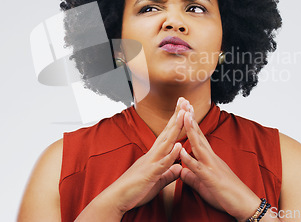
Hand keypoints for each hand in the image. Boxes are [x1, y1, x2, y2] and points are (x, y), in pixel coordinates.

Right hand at [104, 98, 189, 214]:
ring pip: (165, 143)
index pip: (167, 135)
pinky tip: (179, 145)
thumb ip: (168, 173)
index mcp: (154, 156)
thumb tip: (180, 168)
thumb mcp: (157, 181)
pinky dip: (171, 154)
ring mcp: (151, 163)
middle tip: (184, 100)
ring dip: (175, 128)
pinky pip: (162, 163)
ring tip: (183, 114)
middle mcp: (152, 155)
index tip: (183, 108)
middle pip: (167, 132)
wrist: (116, 199)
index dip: (176, 121)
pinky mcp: (150, 174)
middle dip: (177, 117)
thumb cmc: (135, 190)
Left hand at [179, 103, 259, 220]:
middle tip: (184, 104)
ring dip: (191, 131)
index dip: (191, 125)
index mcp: (209, 159)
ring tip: (184, 117)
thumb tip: (180, 171)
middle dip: (191, 120)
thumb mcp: (204, 184)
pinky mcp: (211, 179)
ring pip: (199, 146)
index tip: (185, 111)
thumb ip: (192, 176)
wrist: (245, 205)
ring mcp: (212, 167)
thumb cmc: (226, 195)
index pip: (199, 138)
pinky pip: (198, 168)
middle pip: (199, 136)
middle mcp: (211, 159)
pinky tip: (181, 151)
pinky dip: (189, 159)